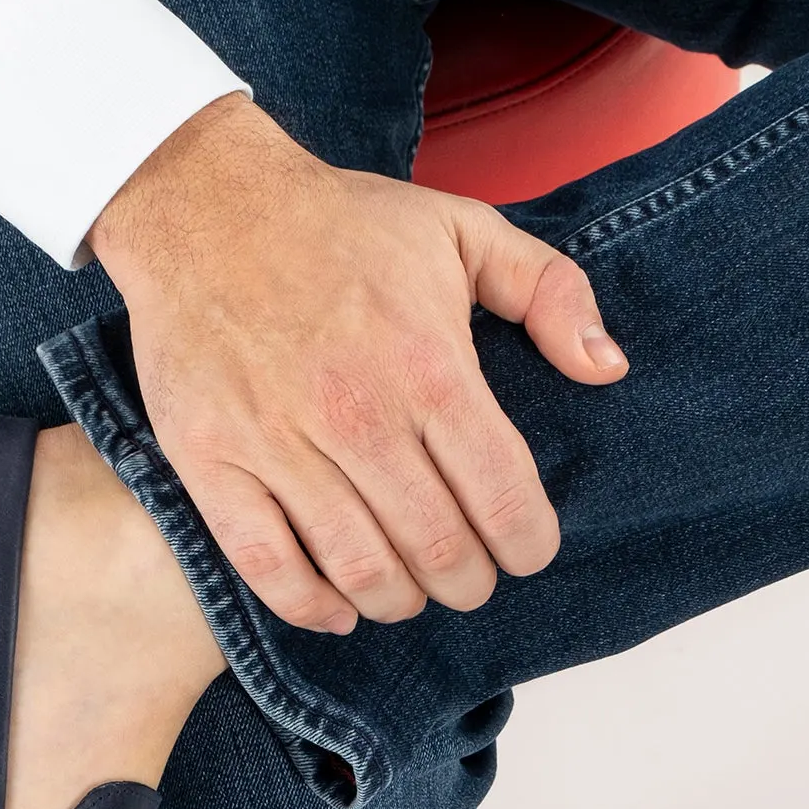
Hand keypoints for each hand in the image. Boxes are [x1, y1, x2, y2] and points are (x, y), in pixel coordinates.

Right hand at [87, 94, 627, 631]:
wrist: (201, 201)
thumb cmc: (341, 226)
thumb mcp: (464, 231)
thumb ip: (551, 293)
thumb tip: (608, 368)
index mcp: (429, 367)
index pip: (505, 502)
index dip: (528, 546)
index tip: (524, 547)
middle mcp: (357, 414)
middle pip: (440, 553)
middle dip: (469, 582)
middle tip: (467, 573)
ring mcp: (277, 442)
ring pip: (362, 573)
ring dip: (401, 600)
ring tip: (410, 587)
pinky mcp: (210, 459)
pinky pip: (268, 567)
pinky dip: (312, 606)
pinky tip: (340, 607)